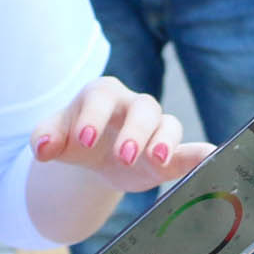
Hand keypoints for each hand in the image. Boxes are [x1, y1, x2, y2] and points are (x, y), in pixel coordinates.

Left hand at [30, 77, 209, 193]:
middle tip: (123, 155)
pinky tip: (211, 159)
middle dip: (134, 131)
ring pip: (168, 124)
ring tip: (156, 160)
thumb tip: (42, 149)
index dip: (92, 117)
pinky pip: (190, 149)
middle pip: (141, 109)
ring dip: (164, 141)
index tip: (83, 141)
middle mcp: (132, 105)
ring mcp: (155, 127)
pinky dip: (201, 153)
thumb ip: (45, 139)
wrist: (94, 153)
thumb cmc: (74, 136)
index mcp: (101, 94)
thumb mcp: (55, 137)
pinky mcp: (170, 153)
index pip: (100, 98)